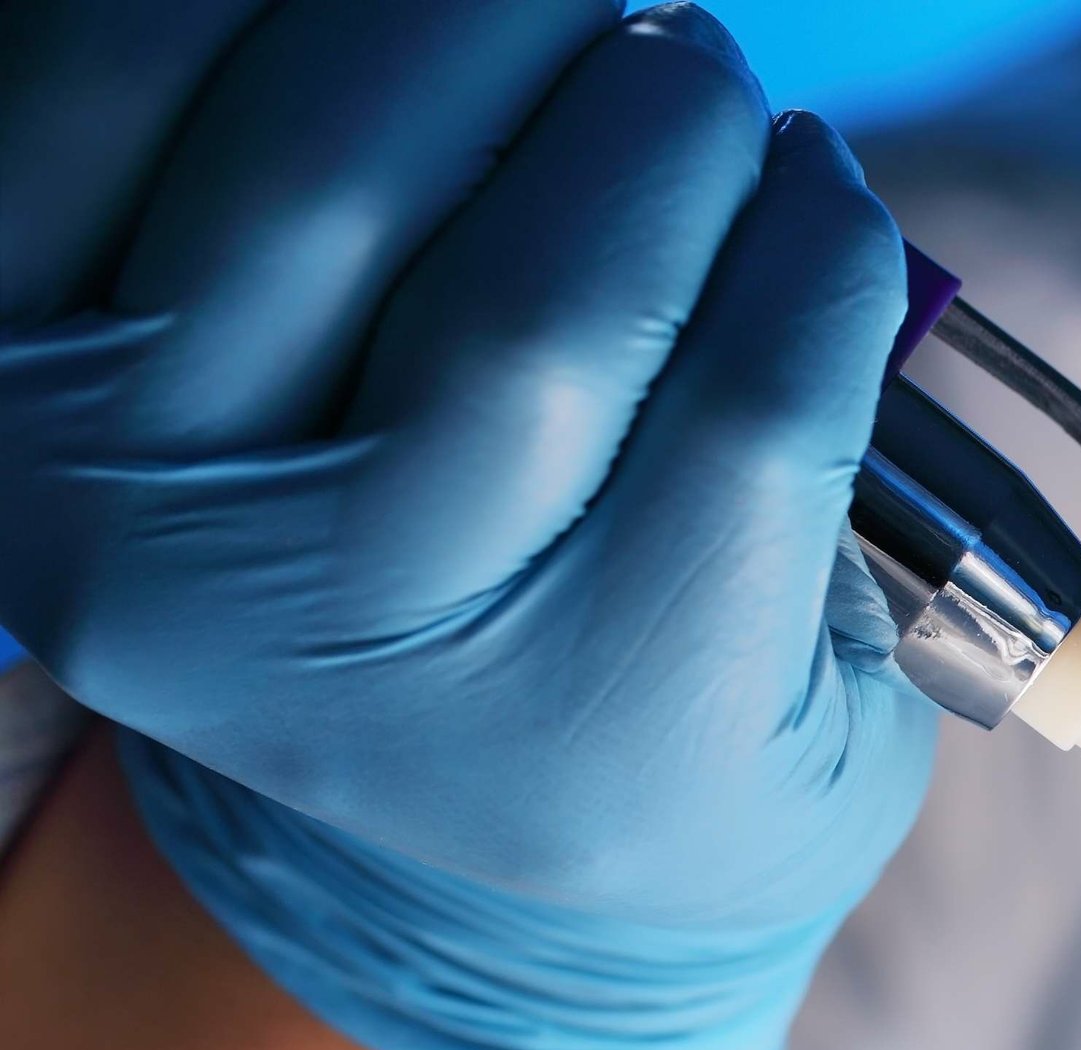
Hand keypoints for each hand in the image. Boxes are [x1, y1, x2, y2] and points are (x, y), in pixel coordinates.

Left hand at [0, 0, 935, 1049]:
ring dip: (488, 28)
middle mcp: (332, 648)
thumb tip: (792, 182)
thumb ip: (850, 495)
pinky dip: (260, 9)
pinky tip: (389, 32)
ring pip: (328, 182)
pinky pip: (109, 96)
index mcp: (587, 746)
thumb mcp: (823, 698)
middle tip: (702, 73)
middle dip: (669, 127)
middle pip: (538, 321)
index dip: (821, 251)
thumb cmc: (636, 708)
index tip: (825, 176)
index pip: (750, 428)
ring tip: (567, 21)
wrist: (375, 816)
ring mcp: (128, 508)